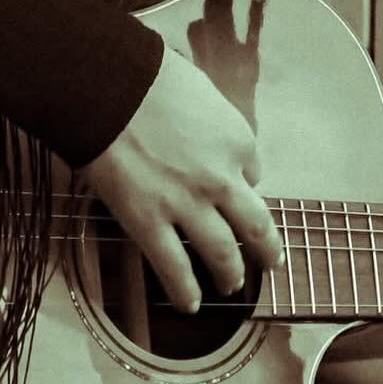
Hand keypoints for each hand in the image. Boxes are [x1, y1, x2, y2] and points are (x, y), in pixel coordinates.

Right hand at [76, 46, 283, 313]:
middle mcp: (223, 180)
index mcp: (239, 142)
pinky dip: (186, 291)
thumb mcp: (203, 91)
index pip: (255, 173)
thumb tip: (211, 139)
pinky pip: (173, 267)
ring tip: (233, 285)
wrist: (111, 89)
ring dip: (231, 273)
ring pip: (223, 253)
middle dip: (266, 249)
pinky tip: (191, 304)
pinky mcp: (150, 223)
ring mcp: (188, 206)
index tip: (241, 191)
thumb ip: (215, 123)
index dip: (247, 185)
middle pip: (256, 225)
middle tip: (271, 261)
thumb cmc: (152, 79)